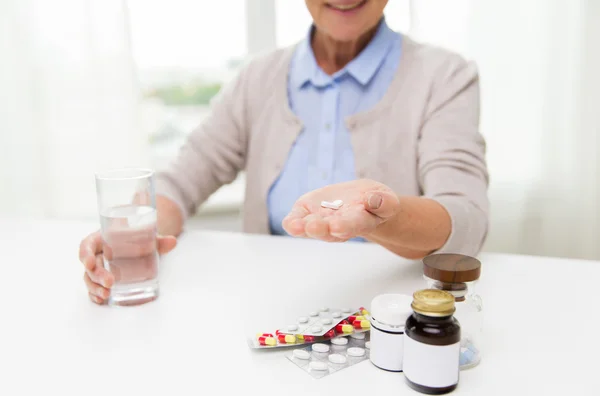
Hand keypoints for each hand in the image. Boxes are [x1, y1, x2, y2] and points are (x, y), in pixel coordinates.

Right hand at [78, 230, 176, 304]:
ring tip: (106, 295)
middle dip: (97, 275)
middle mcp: (97, 254)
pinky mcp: (103, 280)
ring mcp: (99, 268)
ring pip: (90, 279)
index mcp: (102, 239)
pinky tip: (101, 300)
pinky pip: (94, 288)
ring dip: (95, 288)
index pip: (87, 245)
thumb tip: (173, 241)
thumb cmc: (139, 239)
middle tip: (110, 282)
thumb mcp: (148, 238)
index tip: (89, 263)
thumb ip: (159, 240)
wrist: (140, 245)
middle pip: (91, 266)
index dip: (85, 254)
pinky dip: (95, 295)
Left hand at [282, 179, 400, 241]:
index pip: (353, 225)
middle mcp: (338, 227)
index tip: (337, 226)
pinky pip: (298, 220)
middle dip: (321, 228)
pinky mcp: (308, 214)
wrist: (360, 201)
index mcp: (361, 222)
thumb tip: (373, 200)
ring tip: (295, 226)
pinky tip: (288, 223)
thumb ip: (384, 202)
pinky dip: (292, 222)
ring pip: (311, 228)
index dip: (345, 226)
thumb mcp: (386, 199)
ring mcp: (322, 222)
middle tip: (313, 226)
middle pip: (329, 230)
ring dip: (302, 228)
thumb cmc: (375, 201)